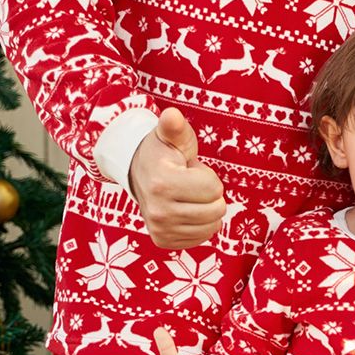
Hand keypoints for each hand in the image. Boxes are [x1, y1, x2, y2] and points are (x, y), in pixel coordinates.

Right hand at [129, 106, 226, 247]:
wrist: (138, 174)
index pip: (214, 189)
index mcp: (162, 184)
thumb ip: (174, 126)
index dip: (208, 176)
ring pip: (213, 226)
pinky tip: (186, 210)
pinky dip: (201, 224)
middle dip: (210, 194)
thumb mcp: (170, 136)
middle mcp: (159, 212)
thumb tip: (171, 114)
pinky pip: (202, 238)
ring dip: (207, 209)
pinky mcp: (163, 241)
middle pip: (216, 209)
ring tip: (187, 196)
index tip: (190, 170)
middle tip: (190, 184)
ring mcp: (160, 229)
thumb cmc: (162, 153)